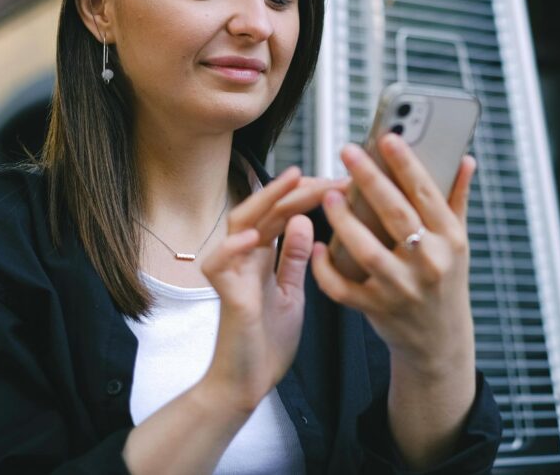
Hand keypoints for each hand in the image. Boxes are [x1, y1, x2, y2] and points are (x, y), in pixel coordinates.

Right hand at [199, 169, 343, 413]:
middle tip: (328, 176)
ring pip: (239, 223)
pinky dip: (233, 247)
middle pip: (265, 209)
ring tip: (292, 181)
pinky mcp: (226, 296)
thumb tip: (303, 220)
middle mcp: (245, 257)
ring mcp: (233, 274)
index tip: (341, 182)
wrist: (248, 383)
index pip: (283, 212)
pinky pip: (219, 264)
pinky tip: (254, 235)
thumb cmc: (267, 339)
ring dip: (265, 200)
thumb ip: (292, 257)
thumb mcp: (291, 291)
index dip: (308, 193)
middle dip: (295, 188)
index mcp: (263, 255)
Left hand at [311, 133, 477, 375]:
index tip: (386, 137)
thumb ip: (457, 198)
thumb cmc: (446, 279)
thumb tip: (466, 158)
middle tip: (348, 152)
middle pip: (396, 215)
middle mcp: (429, 262)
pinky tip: (318, 246)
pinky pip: (344, 287)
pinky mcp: (378, 309)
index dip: (406, 163)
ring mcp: (403, 288)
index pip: (426, 193)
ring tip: (329, 196)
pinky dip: (326, 268)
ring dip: (345, 221)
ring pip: (367, 250)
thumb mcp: (458, 241)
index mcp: (450, 238)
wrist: (440, 339)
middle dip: (370, 180)